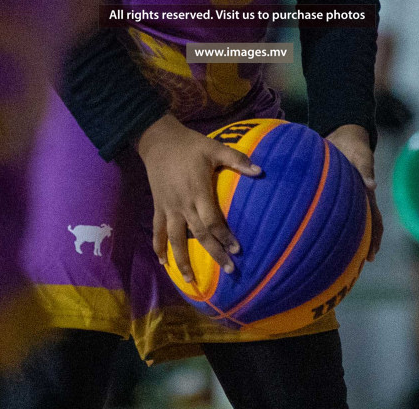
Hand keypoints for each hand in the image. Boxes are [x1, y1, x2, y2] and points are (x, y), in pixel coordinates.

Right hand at [137, 114, 260, 283]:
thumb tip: (261, 170)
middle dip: (214, 253)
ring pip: (175, 239)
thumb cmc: (190, 145)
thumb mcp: (214, 148)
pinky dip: (158, 246)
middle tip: (229, 270)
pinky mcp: (158, 206)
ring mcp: (168, 207)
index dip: (225, 236)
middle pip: (199, 235)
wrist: (158, 140)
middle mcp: (183, 204)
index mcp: (198, 191)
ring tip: (190, 279)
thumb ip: (237, 159)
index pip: (213, 221)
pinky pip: (157, 230)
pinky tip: (163, 262)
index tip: (237, 249)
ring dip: (182, 260)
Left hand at [329, 124, 382, 260]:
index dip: (374, 239)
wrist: (341, 132)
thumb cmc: (354, 145)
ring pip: (342, 221)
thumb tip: (372, 185)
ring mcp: (342, 197)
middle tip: (350, 266)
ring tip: (326, 257)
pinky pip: (325, 209)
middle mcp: (355, 199)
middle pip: (359, 227)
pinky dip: (319, 221)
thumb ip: (365, 169)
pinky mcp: (329, 192)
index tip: (370, 256)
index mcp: (366, 195)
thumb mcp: (362, 155)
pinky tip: (304, 231)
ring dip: (338, 238)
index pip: (374, 221)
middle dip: (357, 247)